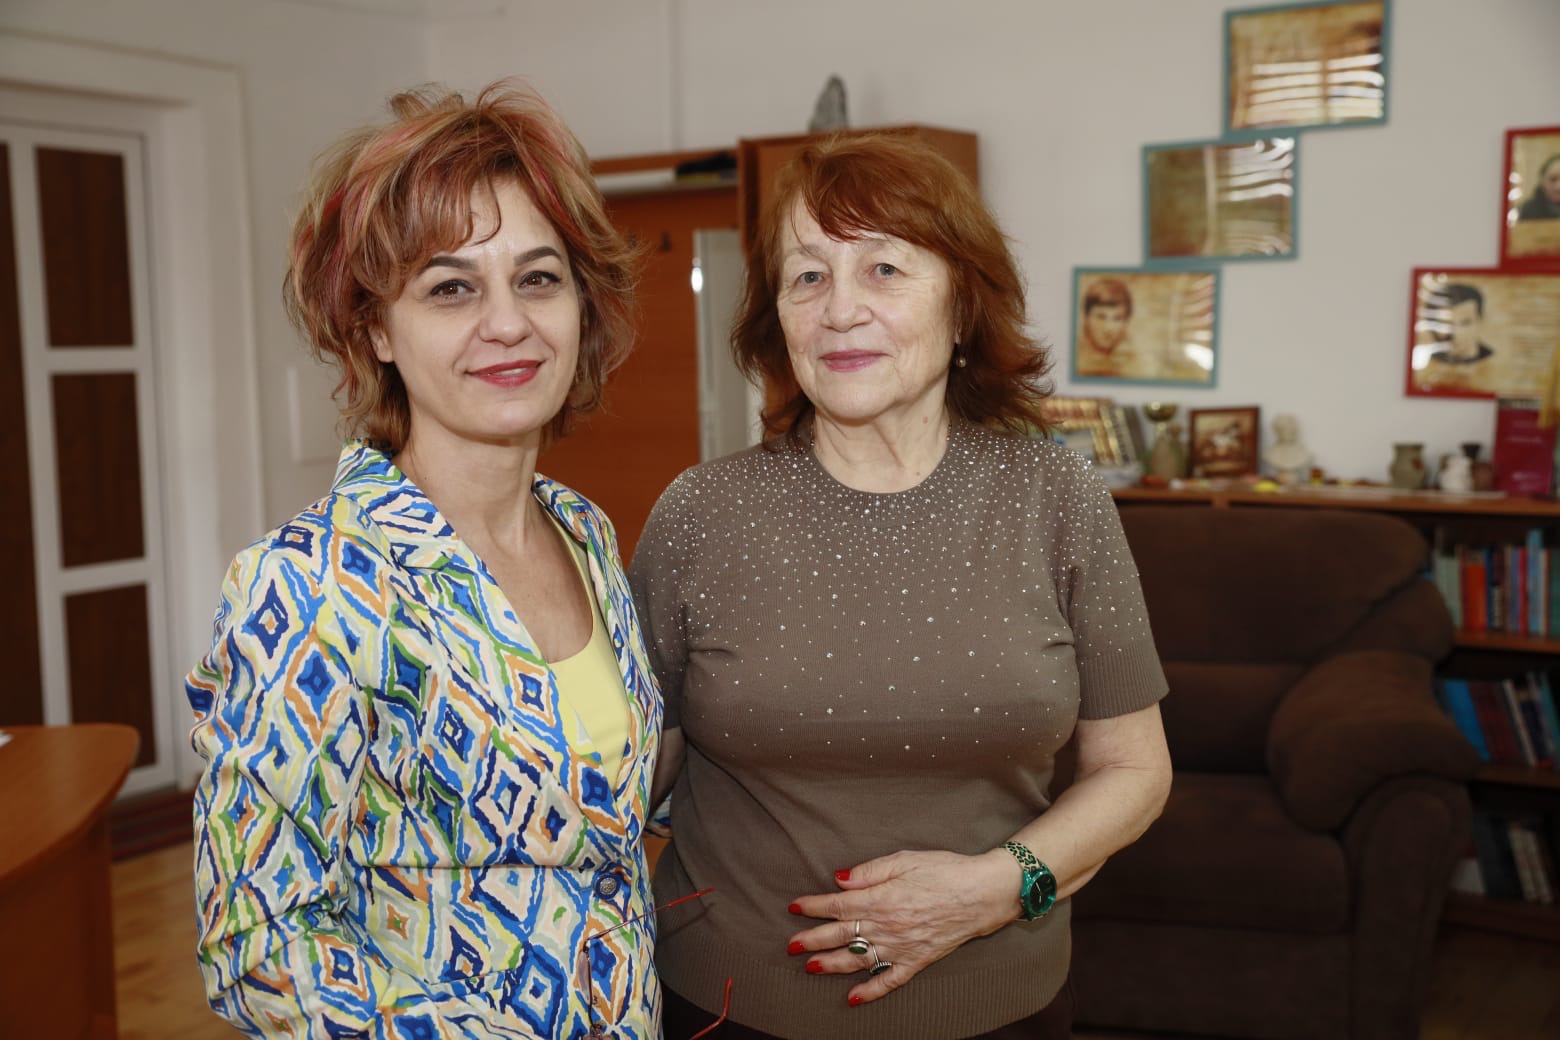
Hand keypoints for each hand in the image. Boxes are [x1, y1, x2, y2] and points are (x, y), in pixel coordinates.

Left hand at [784, 848, 1019, 1006]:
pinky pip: (890, 980)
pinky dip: (871, 991)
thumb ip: (869, 871)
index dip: (813, 906)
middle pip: (841, 935)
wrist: (982, 893)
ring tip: (810, 967)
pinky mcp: (917, 960)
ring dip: (831, 964)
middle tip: (790, 946)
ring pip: (858, 959)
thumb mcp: (904, 860)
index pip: (837, 905)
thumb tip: (839, 879)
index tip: (794, 906)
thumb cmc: (944, 870)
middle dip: (812, 940)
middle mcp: (887, 926)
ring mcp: (901, 947)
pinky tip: (853, 998)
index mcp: (881, 899)